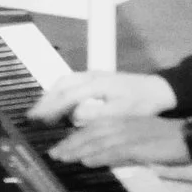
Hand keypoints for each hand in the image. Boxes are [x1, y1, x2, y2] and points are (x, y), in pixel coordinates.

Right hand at [27, 69, 177, 126]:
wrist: (158, 89)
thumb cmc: (142, 104)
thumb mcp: (121, 113)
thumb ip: (96, 114)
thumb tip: (73, 116)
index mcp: (97, 84)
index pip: (68, 95)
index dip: (50, 107)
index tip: (37, 118)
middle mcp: (91, 75)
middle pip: (61, 84)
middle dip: (45, 99)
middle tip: (32, 115)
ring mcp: (93, 74)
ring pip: (65, 81)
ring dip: (51, 94)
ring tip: (41, 110)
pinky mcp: (95, 77)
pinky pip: (71, 81)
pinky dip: (59, 91)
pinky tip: (57, 102)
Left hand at [49, 115, 191, 169]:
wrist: (187, 136)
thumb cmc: (164, 139)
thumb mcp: (137, 138)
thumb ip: (118, 146)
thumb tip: (99, 156)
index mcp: (120, 122)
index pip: (91, 128)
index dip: (73, 138)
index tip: (58, 148)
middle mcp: (120, 125)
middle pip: (89, 134)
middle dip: (69, 145)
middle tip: (52, 155)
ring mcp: (128, 134)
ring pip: (97, 142)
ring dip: (78, 150)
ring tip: (62, 158)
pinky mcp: (137, 146)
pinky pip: (114, 151)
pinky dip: (99, 156)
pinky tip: (87, 162)